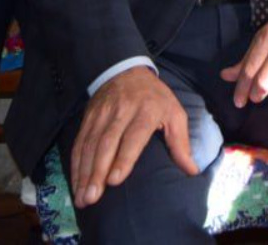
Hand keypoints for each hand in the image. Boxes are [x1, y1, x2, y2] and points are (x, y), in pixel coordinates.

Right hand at [69, 66, 196, 207]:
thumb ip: (180, 143)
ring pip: (90, 145)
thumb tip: (191, 170)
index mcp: (146, 110)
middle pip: (106, 143)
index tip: (115, 181)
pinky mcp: (88, 117)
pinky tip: (76, 183)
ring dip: (84, 172)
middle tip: (93, 197)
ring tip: (83, 197)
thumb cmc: (155, 97)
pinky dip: (75, 164)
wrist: (126, 70)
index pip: (133, 136)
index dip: (123, 158)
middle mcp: (121, 111)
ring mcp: (102, 114)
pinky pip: (79, 142)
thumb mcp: (174, 113)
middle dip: (97, 172)